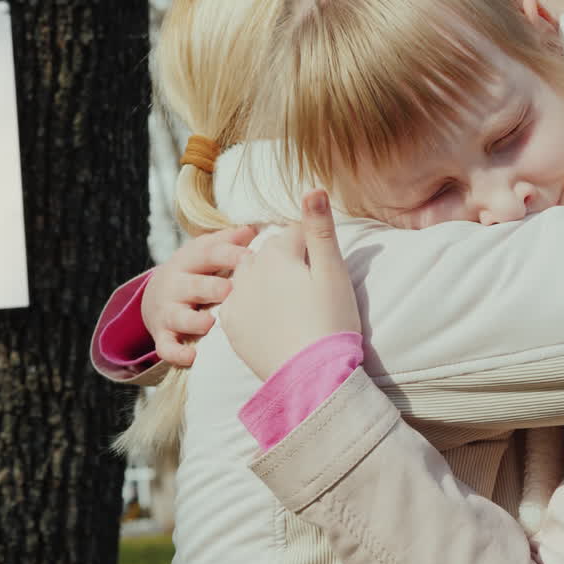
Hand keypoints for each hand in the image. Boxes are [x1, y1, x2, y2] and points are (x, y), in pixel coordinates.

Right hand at [143, 225, 257, 366]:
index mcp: (189, 261)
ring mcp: (167, 311)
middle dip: (210, 288)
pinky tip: (191, 357)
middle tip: (229, 290)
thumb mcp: (204, 252)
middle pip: (193, 285)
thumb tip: (252, 227)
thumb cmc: (194, 272)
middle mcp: (176, 285)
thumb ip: (227, 241)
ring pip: (178, 316)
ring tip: (209, 322)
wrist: (155, 296)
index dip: (228, 254)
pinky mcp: (162, 335)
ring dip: (193, 320)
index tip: (250, 257)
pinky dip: (176, 353)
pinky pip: (166, 347)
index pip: (208, 254)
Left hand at [221, 190, 359, 379]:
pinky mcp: (230, 326)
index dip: (315, 248)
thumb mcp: (333, 271)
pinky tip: (272, 320)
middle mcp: (248, 271)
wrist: (312, 378)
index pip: (296, 234)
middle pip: (270, 253)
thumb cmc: (331, 322)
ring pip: (250, 276)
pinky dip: (252, 306)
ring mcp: (236, 299)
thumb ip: (320, 227)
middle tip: (310, 291)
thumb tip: (312, 186)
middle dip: (287, 263)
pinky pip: (238, 303)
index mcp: (276, 253)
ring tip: (290, 305)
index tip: (325, 270)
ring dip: (266, 282)